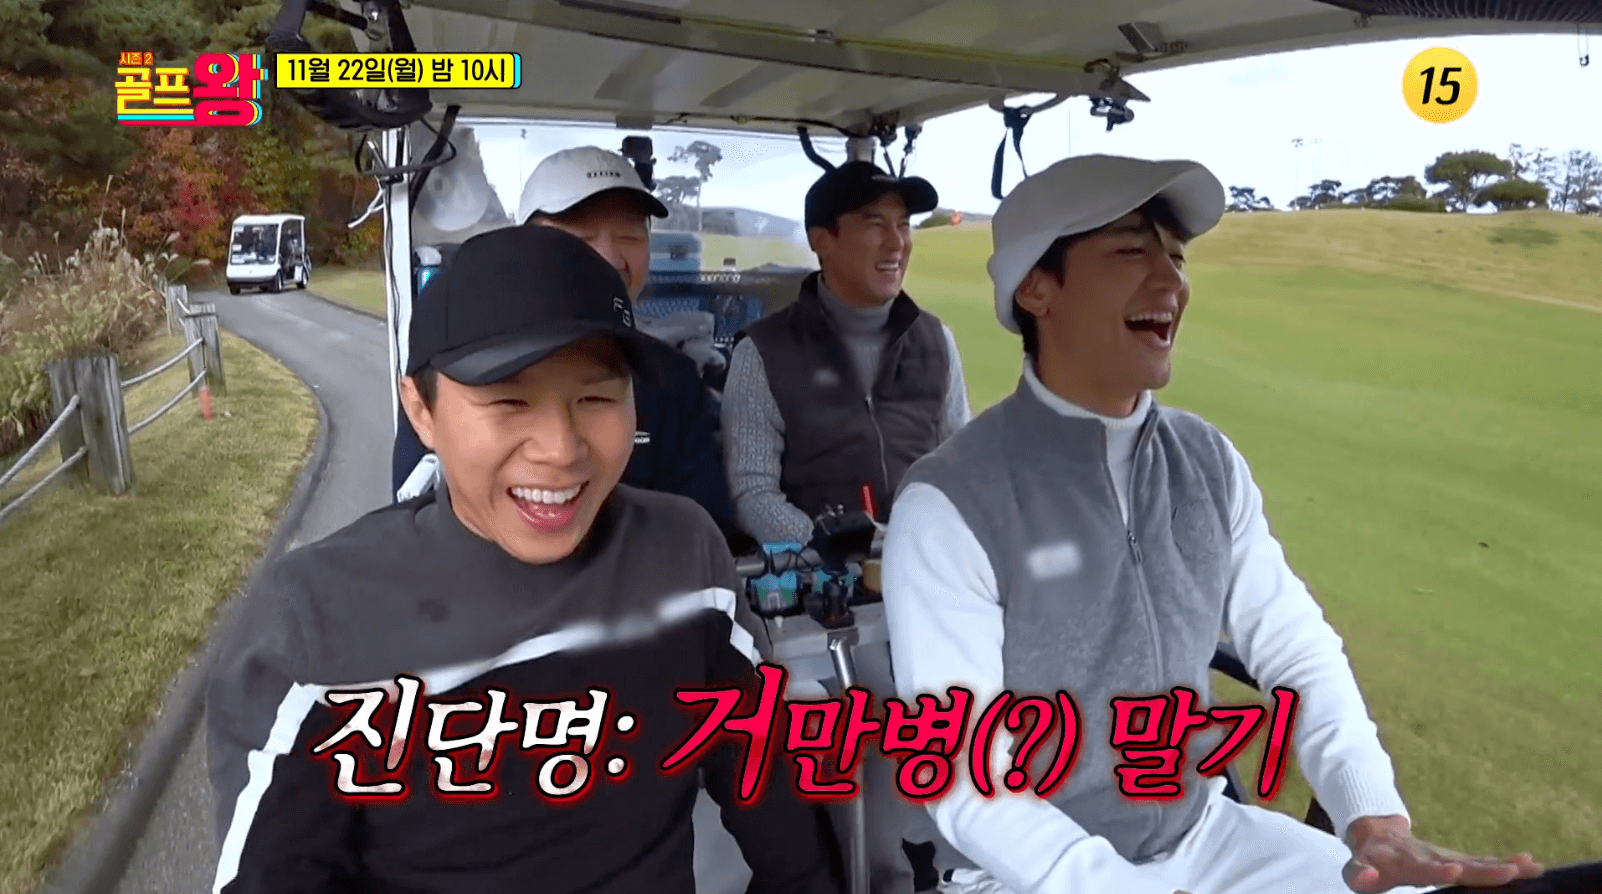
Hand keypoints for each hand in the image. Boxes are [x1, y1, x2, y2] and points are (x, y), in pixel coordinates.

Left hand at [1342, 815, 1541, 891]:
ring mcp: (1447, 857)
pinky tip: (1530, 862)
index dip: (1438, 871)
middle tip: (1511, 872)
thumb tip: (1365, 878)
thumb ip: (1359, 874)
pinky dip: (1506, 862)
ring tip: (1531, 867)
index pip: (1424, 869)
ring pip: (1478, 862)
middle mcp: (1432, 857)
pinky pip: (1483, 861)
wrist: (1378, 836)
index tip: (1456, 871)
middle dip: (1485, 870)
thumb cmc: (1367, 860)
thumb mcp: (1356, 869)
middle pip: (1461, 864)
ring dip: (1505, 865)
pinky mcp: (1457, 859)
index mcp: (1407, 863)